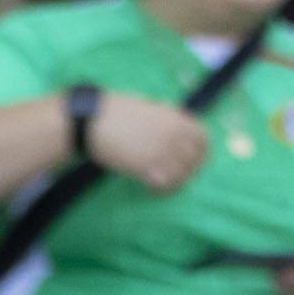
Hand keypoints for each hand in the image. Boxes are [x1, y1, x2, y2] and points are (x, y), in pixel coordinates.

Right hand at [84, 91, 210, 192]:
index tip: (195, 158)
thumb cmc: (113, 109)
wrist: (90, 120)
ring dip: (175, 181)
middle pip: (195, 160)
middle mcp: (173, 135)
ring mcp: (160, 152)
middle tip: (177, 173)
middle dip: (189, 169)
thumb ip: (165, 116)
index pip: (204, 138)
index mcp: (175, 117)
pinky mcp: (145, 168)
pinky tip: (151, 186)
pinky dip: (160, 189)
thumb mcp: (147, 105)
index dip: (202, 150)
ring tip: (163, 181)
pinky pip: (164, 184)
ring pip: (182, 175)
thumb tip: (174, 126)